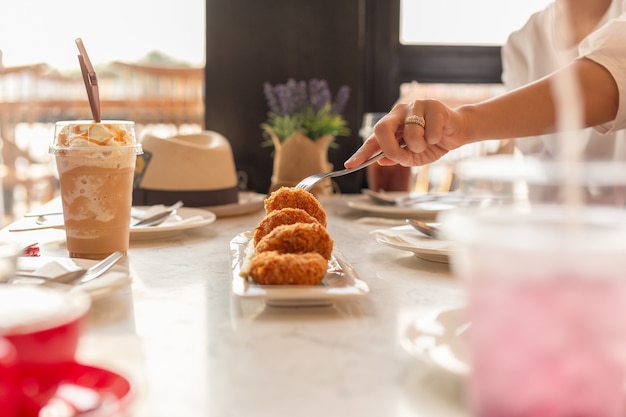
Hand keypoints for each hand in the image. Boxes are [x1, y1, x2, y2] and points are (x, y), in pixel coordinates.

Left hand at [345, 100, 471, 167]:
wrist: (458, 132)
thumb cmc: (433, 143)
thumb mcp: (414, 157)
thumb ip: (397, 158)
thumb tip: (381, 159)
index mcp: (391, 125)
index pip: (373, 140)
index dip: (361, 153)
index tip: (349, 165)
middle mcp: (399, 112)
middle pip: (382, 129)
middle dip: (391, 149)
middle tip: (404, 158)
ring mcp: (415, 106)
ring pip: (411, 135)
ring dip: (421, 146)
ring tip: (429, 142)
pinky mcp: (433, 105)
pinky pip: (430, 132)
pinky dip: (436, 140)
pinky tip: (440, 135)